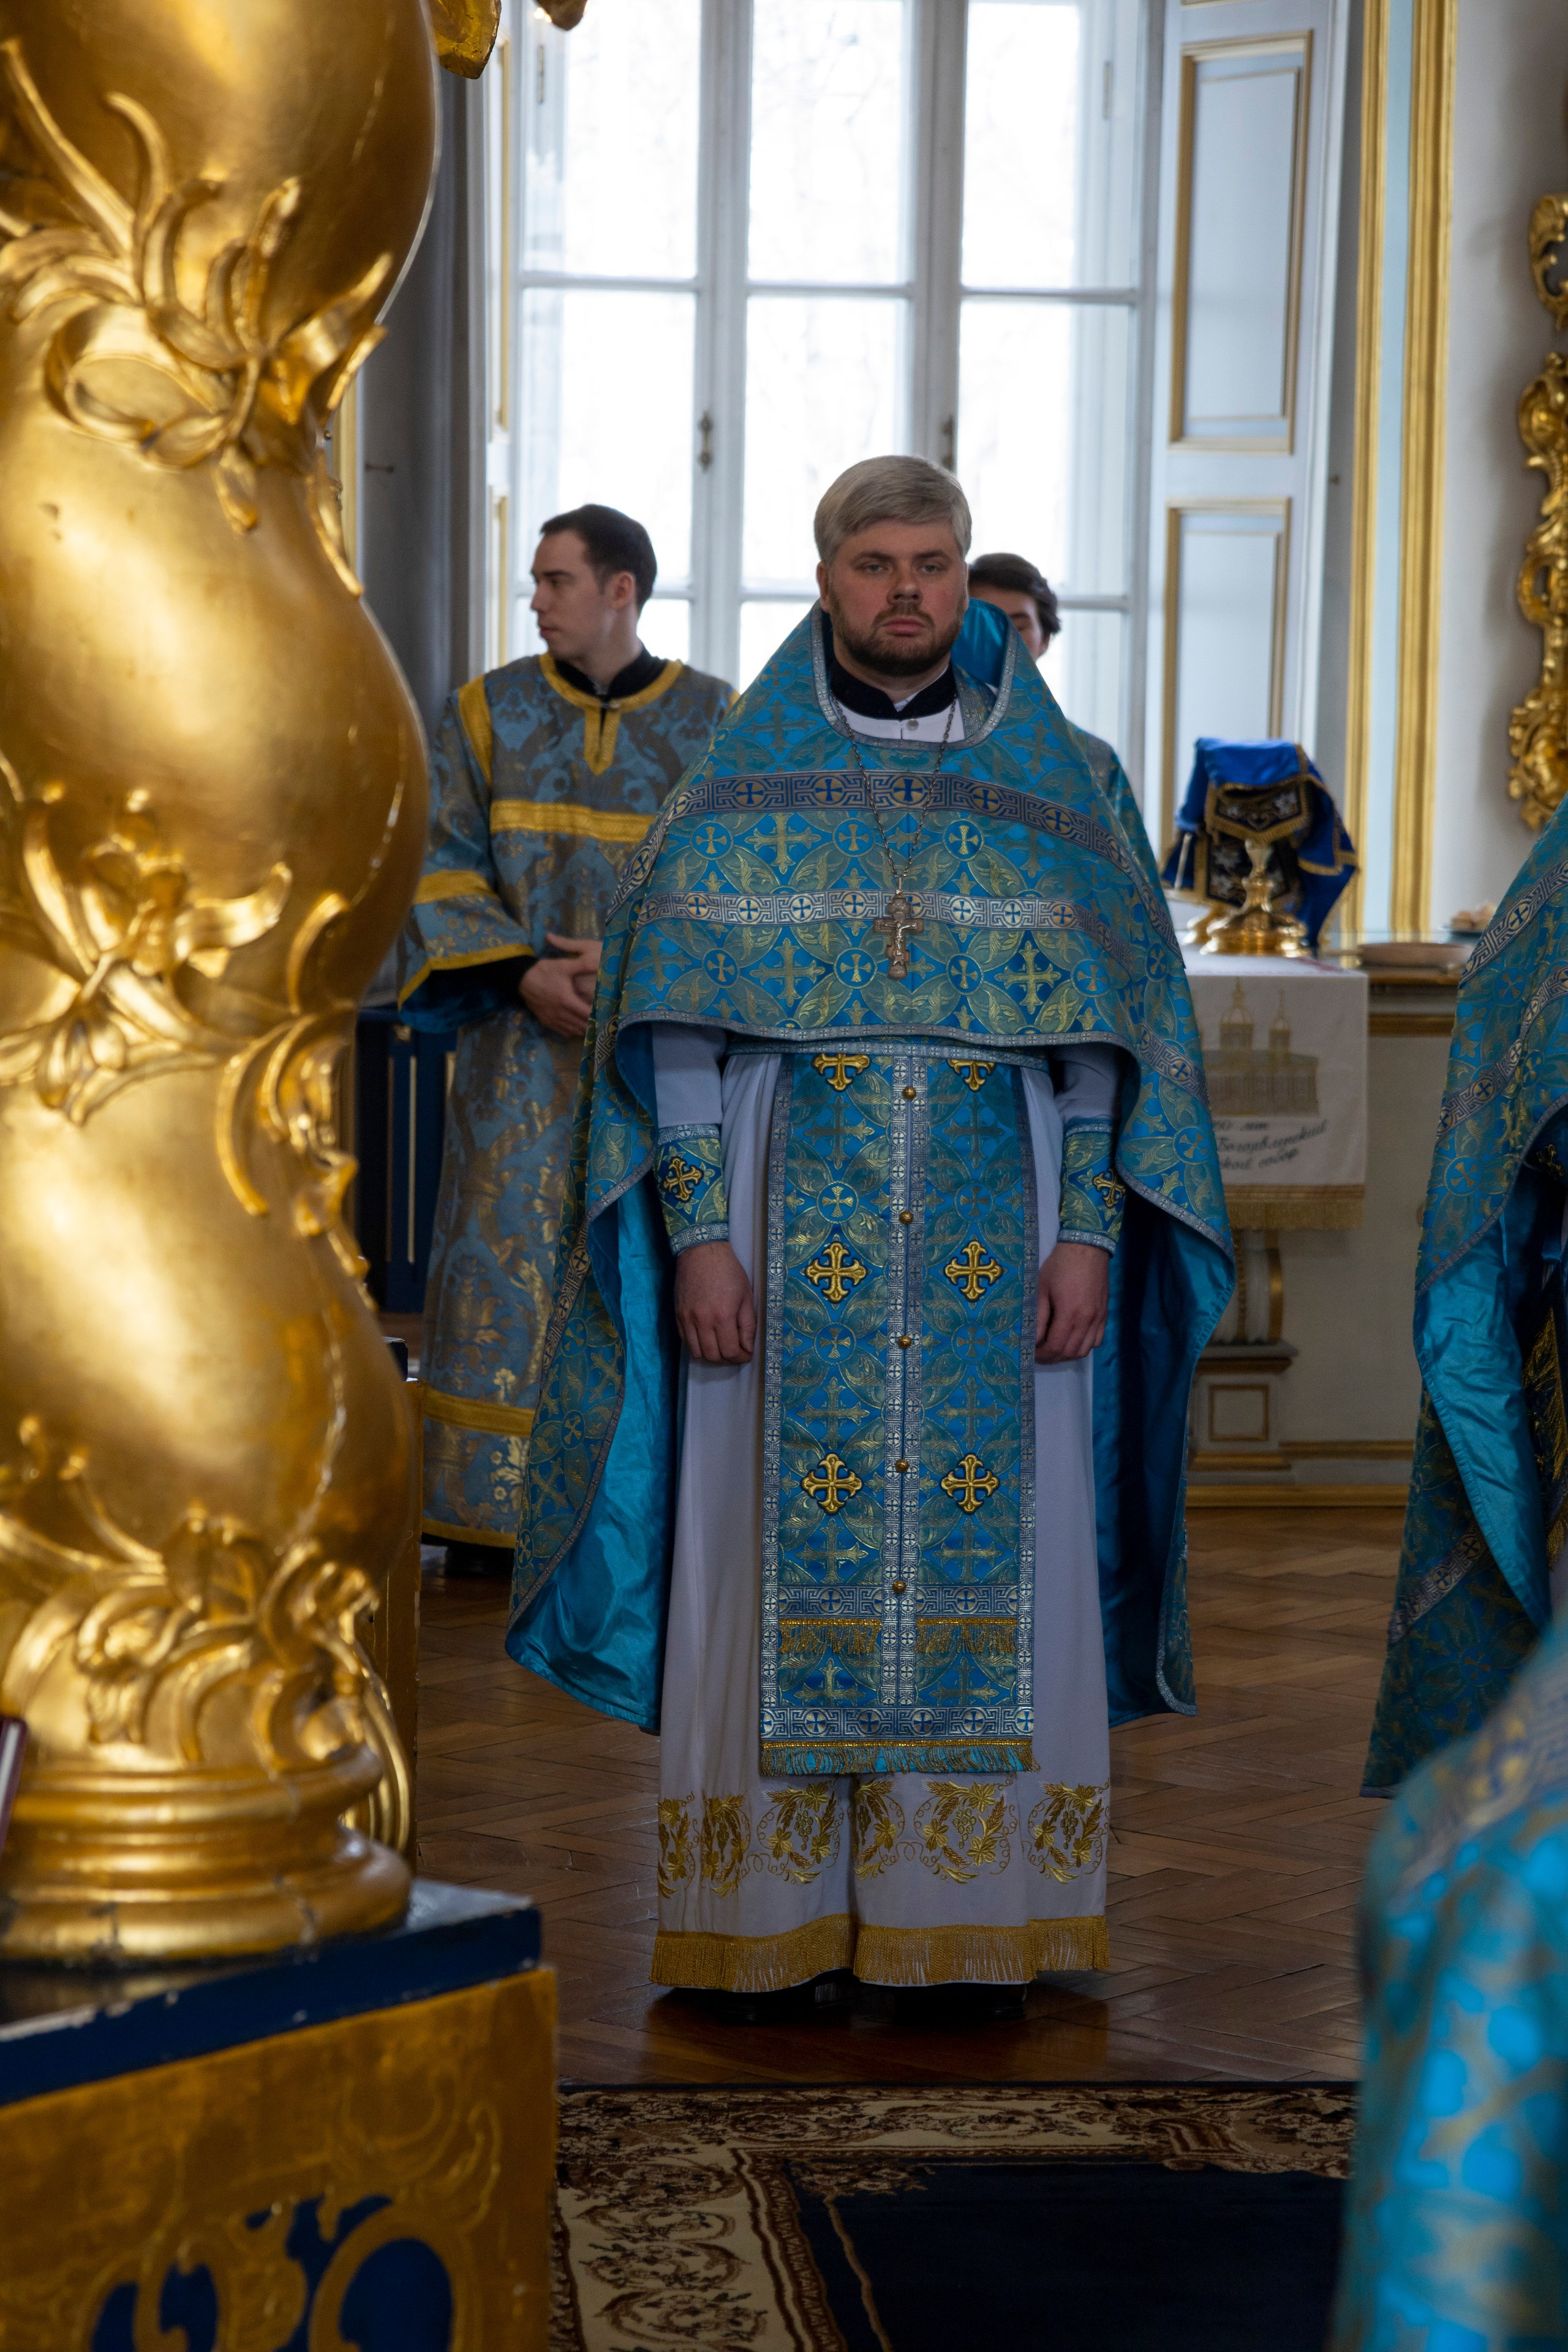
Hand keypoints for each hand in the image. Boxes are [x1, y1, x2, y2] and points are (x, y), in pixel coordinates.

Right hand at [519, 933, 602, 1037]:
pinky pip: (564, 1031)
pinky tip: (579, 1025)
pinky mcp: (547, 1022)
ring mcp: (553, 1019)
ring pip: (574, 1030)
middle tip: (605, 1022)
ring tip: (595, 1025)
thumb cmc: (544, 972)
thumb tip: (599, 961)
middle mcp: (561, 1014)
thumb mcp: (563, 965)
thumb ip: (582, 965)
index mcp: (567, 1001)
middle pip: (583, 1025)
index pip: (588, 1014)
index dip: (599, 1016)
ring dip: (585, 1028)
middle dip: (594, 1024)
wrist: (521, 980)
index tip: (608, 1015)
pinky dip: (573, 1030)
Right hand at [674, 1239, 756, 1364]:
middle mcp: (702, 1321)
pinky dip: (697, 1345)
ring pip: (697, 1352)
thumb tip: (748, 1347)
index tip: (746, 1354)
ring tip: (720, 1346)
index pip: (730, 1351)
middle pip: (713, 1356)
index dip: (741, 1357)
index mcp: (723, 1316)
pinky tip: (706, 1338)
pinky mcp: (678, 1315)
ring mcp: (687, 1319)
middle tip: (735, 1351)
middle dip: (727, 1358)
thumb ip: (748, 1325)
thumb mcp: (746, 1296)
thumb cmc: (728, 1271)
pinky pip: (685, 1341)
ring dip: (711, 1355)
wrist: (702, 1251)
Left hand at [1035, 1240, 1109, 1363]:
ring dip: (1068, 1354)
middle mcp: (1087, 1320)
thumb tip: (1031, 1340)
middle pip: (1070, 1352)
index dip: (1042, 1355)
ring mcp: (1098, 1318)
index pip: (1056, 1347)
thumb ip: (1037, 1317)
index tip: (1031, 1353)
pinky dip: (1083, 1346)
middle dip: (1052, 1357)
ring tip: (1054, 1348)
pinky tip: (1072, 1339)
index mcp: (1070, 1313)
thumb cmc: (1060, 1266)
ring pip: (1084, 1350)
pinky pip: (1096, 1340)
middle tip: (1040, 1353)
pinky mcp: (1104, 1314)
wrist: (1087, 1248)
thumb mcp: (1041, 1289)